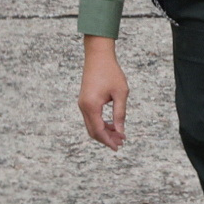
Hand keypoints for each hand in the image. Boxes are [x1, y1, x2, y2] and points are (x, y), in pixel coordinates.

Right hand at [79, 36, 128, 150]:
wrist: (98, 56)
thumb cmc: (111, 72)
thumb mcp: (121, 93)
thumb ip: (120, 113)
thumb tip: (120, 130)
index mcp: (91, 106)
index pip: (98, 130)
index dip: (108, 140)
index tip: (118, 147)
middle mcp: (83, 107)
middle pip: (93, 131)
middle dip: (106, 139)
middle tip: (121, 143)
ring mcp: (82, 104)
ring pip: (92, 125)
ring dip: (104, 132)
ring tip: (119, 136)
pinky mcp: (85, 101)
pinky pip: (91, 118)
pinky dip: (101, 124)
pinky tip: (113, 125)